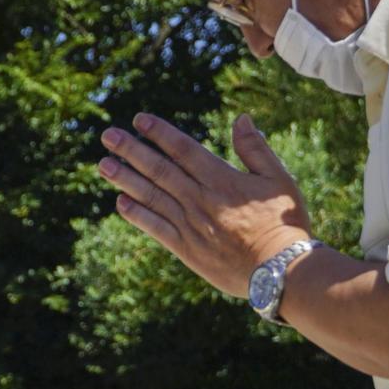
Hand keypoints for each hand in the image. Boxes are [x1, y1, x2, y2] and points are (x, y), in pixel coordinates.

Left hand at [96, 112, 311, 299]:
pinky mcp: (186, 249)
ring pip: (152, 197)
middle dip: (132, 151)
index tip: (139, 120)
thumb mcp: (278, 179)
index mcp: (222, 179)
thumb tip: (241, 118)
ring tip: (104, 165)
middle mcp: (201, 200)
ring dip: (126, 179)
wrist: (280, 270)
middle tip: (108, 136)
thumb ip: (255, 149)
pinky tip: (121, 203)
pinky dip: (138, 215)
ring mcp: (191, 225)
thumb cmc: (284, 223)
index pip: (183, 150)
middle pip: (160, 170)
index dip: (160, 133)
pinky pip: (156, 228)